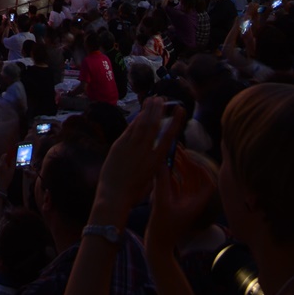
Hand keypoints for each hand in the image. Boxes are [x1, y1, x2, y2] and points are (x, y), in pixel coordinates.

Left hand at [90, 98, 181, 226]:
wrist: (114, 195)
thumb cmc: (133, 193)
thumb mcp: (149, 180)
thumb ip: (153, 166)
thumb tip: (156, 158)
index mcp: (156, 161)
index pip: (168, 137)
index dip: (175, 121)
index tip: (180, 109)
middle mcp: (145, 151)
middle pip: (153, 125)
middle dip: (158, 110)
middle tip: (161, 99)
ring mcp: (131, 146)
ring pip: (141, 124)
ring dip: (147, 110)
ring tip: (151, 100)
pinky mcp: (119, 145)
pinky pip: (129, 129)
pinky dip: (136, 120)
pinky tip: (140, 113)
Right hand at [146, 146, 216, 256]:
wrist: (157, 246)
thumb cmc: (162, 228)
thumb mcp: (161, 202)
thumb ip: (162, 181)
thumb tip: (161, 160)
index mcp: (195, 203)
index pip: (208, 184)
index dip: (202, 170)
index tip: (190, 160)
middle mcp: (191, 201)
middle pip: (195, 178)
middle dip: (187, 163)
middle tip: (176, 151)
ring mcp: (182, 202)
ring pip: (185, 180)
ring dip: (178, 167)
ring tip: (169, 155)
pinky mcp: (173, 203)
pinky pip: (176, 184)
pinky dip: (171, 175)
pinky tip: (162, 167)